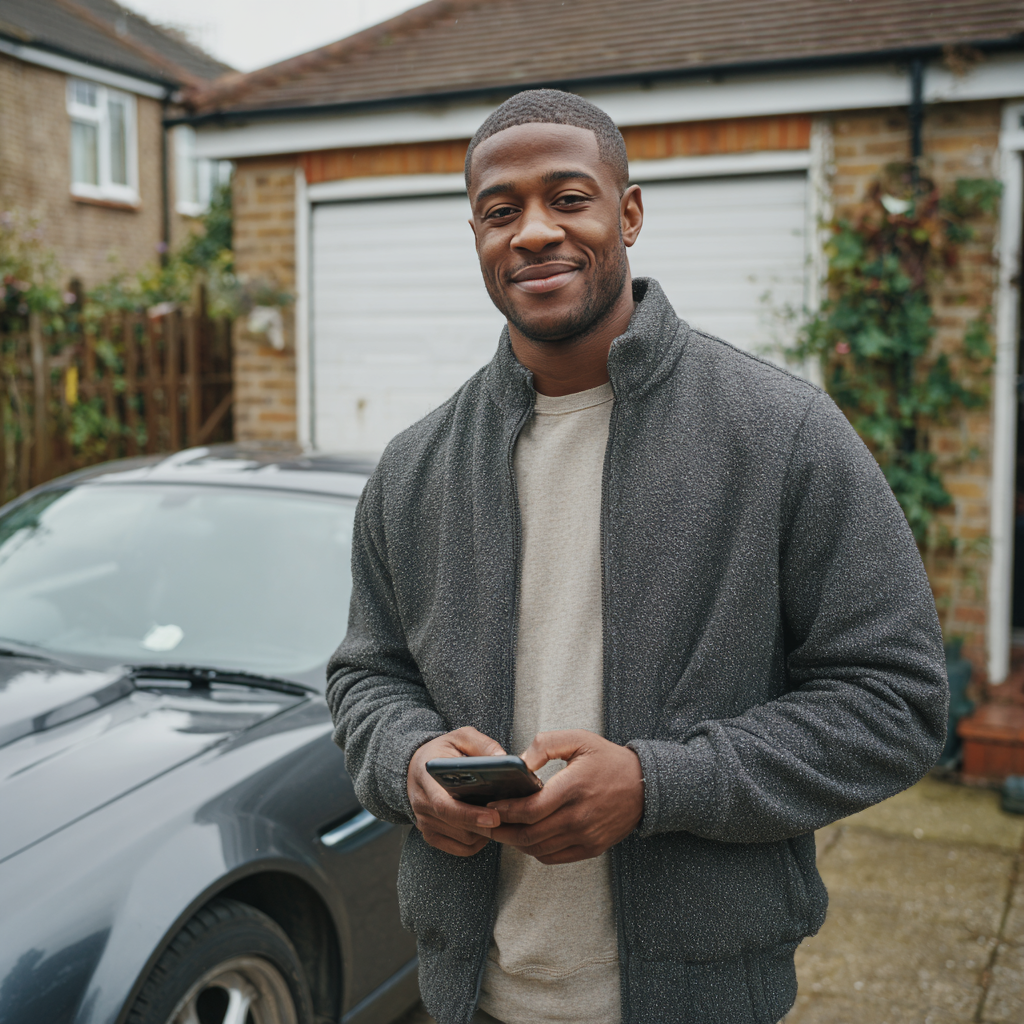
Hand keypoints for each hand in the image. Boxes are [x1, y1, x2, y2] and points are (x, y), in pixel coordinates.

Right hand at [407, 727, 504, 856]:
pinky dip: (478, 842)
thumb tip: (502, 758)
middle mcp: (422, 804)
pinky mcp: (431, 835)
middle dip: (486, 825)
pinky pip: (461, 848)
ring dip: (485, 833)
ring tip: (502, 817)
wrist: (415, 767)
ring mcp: (425, 823)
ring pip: (463, 839)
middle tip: (511, 818)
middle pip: (458, 826)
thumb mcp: (460, 737)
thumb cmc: (442, 751)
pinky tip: (487, 826)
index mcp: (426, 778)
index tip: (495, 817)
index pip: (445, 805)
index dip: (471, 815)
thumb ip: (481, 744)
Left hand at [488, 730, 643, 864]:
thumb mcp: (578, 739)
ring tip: (500, 831)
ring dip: (515, 843)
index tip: (490, 805)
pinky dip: (534, 851)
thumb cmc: (608, 760)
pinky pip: (553, 857)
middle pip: (529, 835)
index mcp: (573, 788)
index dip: (505, 811)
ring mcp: (585, 836)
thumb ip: (545, 744)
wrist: (644, 786)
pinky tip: (525, 838)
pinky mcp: (591, 848)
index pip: (530, 810)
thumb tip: (520, 763)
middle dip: (501, 831)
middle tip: (484, 823)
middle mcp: (579, 817)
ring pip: (538, 849)